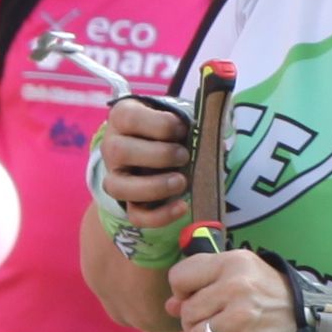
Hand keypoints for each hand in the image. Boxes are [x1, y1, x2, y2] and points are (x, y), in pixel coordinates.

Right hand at [92, 94, 195, 228]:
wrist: (159, 152)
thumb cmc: (172, 129)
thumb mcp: (180, 116)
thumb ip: (199, 116)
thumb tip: (219, 122)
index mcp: (123, 117)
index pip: (128, 117)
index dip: (159, 124)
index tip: (182, 129)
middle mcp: (112, 147)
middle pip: (119, 151)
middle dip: (157, 154)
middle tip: (184, 156)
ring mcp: (116, 177)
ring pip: (119, 187)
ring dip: (154, 186)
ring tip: (181, 181)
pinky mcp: (128, 203)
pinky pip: (135, 215)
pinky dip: (160, 215)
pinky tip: (182, 207)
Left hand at [164, 245, 297, 331]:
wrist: (309, 318)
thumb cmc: (266, 293)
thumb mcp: (238, 274)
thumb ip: (200, 283)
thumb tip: (169, 306)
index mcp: (232, 262)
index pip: (179, 277)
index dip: (184, 291)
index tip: (203, 296)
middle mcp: (237, 287)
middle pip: (186, 312)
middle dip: (198, 321)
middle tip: (220, 319)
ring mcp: (243, 318)